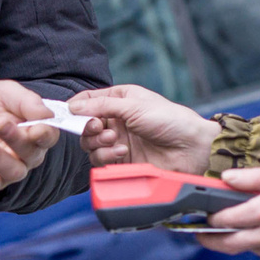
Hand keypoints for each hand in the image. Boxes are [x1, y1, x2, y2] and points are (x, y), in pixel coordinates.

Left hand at [0, 79, 60, 193]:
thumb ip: (27, 101)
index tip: (35, 130)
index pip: (49, 136)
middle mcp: (28, 154)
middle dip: (15, 139)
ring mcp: (9, 169)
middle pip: (31, 154)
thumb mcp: (5, 92)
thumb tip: (46, 114)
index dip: (45, 135)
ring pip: (13, 172)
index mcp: (37, 130)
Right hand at [66, 85, 216, 175]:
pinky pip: (101, 160)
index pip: (88, 101)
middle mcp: (117, 120)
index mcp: (120, 99)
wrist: (190, 148)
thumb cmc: (169, 119)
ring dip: (98, 143)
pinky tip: (122, 152)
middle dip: (88, 128)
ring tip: (115, 141)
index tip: (68, 114)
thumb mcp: (134, 106)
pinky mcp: (122, 160)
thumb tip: (73, 107)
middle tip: (99, 128)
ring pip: (90, 144)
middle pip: (85, 125)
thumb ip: (102, 106)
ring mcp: (119, 140)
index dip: (76, 107)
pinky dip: (107, 157)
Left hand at [197, 161, 259, 259]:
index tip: (202, 216)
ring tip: (236, 231)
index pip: (229, 220)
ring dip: (244, 242)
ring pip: (257, 250)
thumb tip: (229, 178)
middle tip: (201, 236)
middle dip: (213, 242)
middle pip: (235, 245)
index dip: (211, 219)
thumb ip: (258, 178)